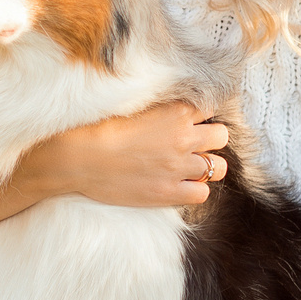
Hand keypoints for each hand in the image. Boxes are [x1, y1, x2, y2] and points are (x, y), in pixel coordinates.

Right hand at [17, 100, 228, 209]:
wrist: (79, 157)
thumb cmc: (97, 127)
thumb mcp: (133, 105)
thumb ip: (159, 107)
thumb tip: (170, 106)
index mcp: (175, 112)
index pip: (209, 107)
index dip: (199, 115)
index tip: (189, 120)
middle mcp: (184, 138)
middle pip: (221, 136)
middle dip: (210, 139)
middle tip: (192, 144)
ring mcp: (179, 167)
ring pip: (218, 167)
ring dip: (206, 166)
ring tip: (188, 166)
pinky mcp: (169, 192)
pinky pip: (202, 194)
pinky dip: (194, 189)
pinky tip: (178, 185)